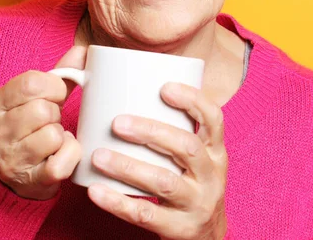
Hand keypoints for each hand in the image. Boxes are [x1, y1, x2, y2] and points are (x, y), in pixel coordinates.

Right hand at [0, 46, 85, 199]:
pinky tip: (60, 155)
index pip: (30, 83)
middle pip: (42, 110)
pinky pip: (61, 163)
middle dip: (55, 114)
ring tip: (53, 140)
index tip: (57, 94)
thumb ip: (60, 74)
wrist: (17, 177)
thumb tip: (83, 51)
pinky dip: (70, 157)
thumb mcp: (37, 98)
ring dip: (61, 136)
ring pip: (52, 136)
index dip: (54, 87)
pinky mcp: (29, 180)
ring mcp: (10, 158)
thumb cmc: (30, 129)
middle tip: (50, 122)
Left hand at [87, 82, 227, 239]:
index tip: (164, 88)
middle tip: (117, 123)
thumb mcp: (197, 159)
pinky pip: (146, 214)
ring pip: (164, 182)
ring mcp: (198, 203)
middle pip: (186, 147)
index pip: (214, 119)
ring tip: (98, 155)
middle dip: (151, 131)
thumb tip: (132, 92)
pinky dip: (118, 202)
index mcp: (216, 152)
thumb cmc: (192, 185)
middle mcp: (211, 176)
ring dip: (128, 167)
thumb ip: (176, 133)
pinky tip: (95, 191)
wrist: (208, 238)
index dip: (192, 100)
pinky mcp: (180, 228)